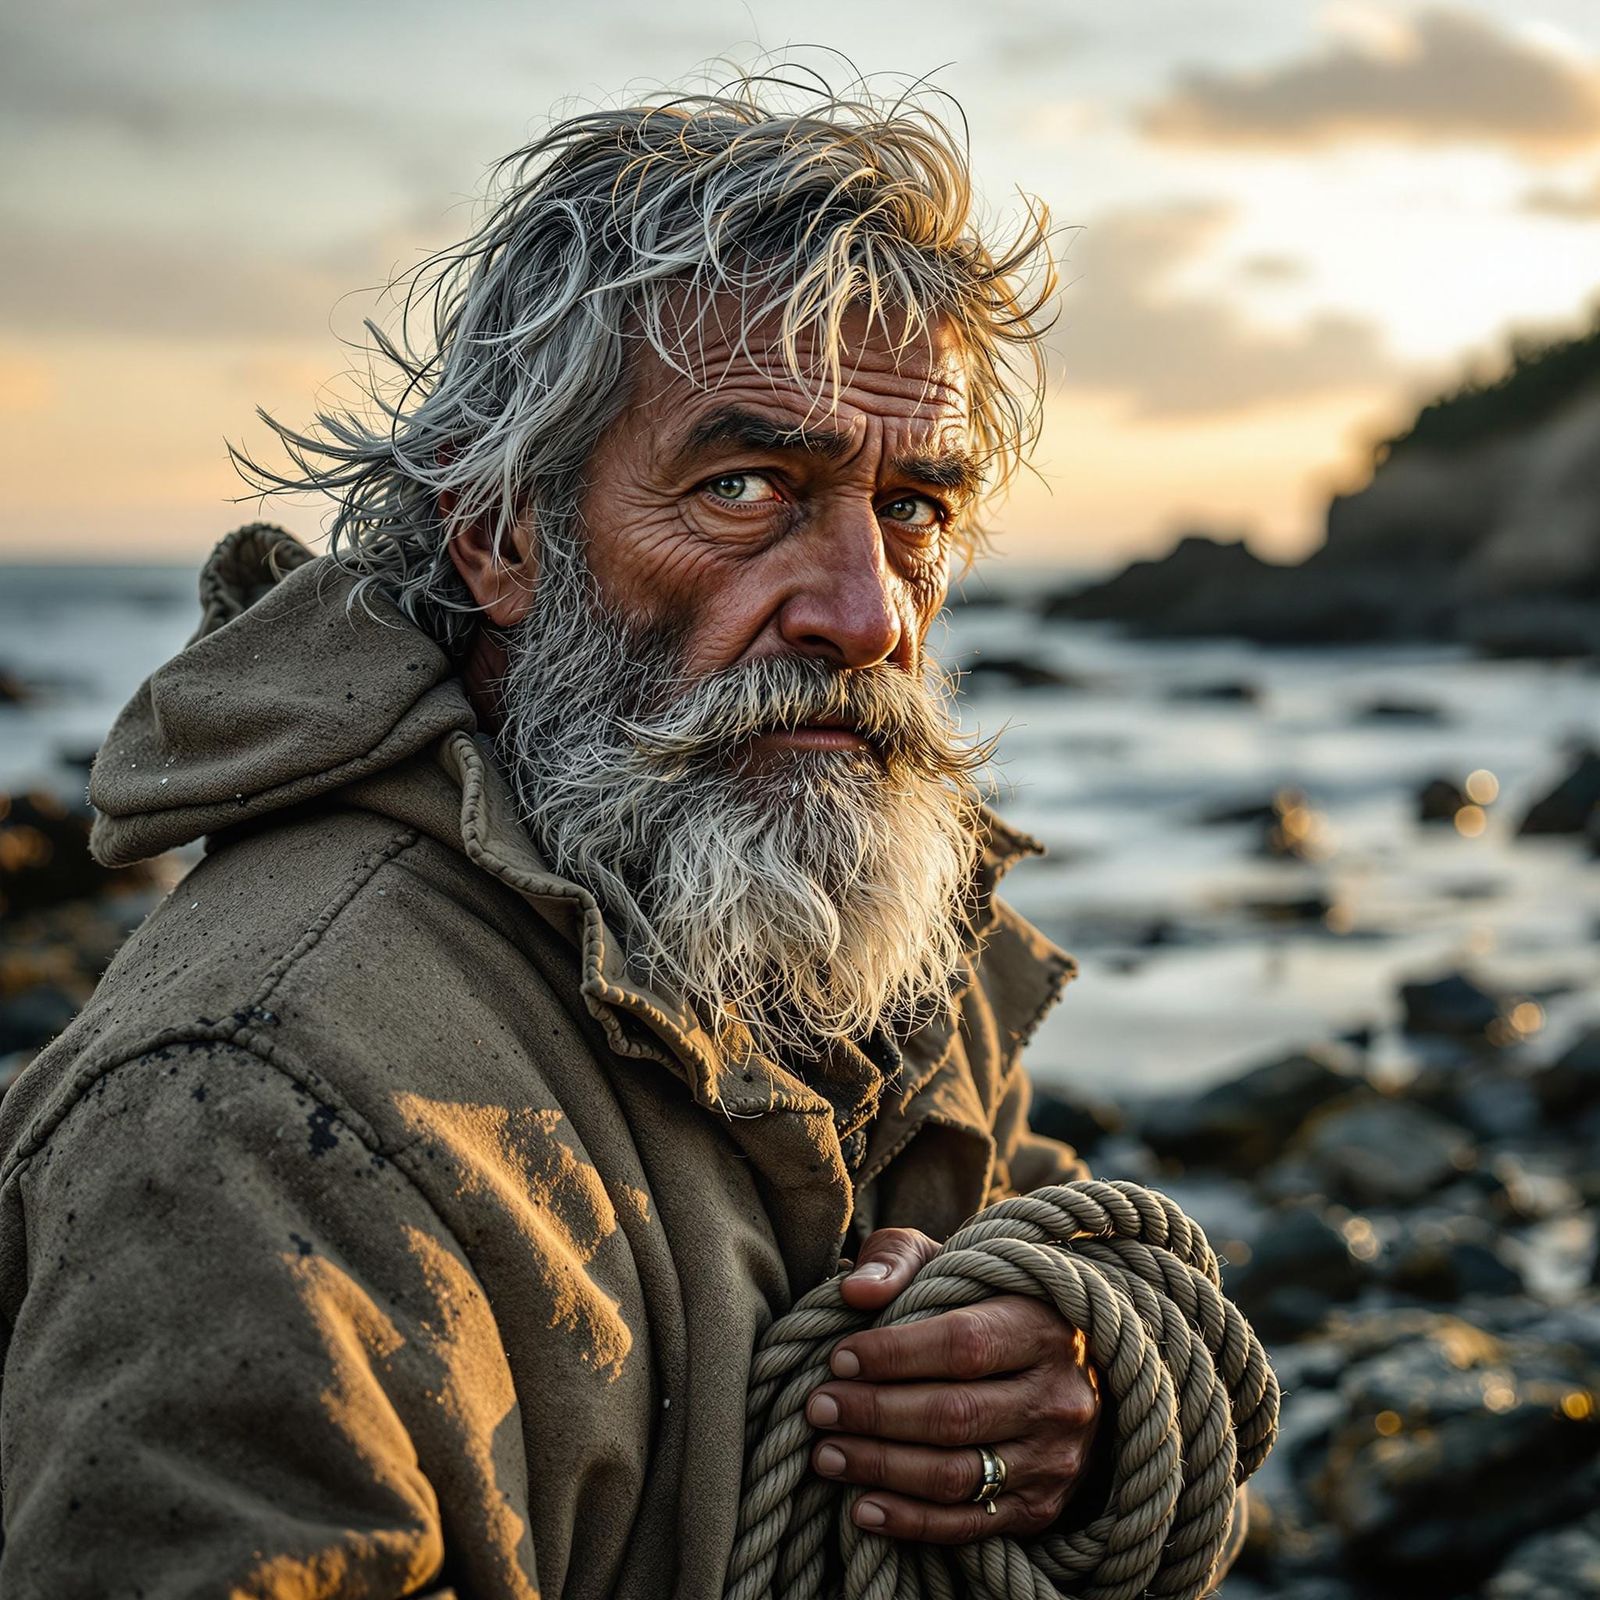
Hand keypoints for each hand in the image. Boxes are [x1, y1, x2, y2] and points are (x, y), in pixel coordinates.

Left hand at [807, 1226, 1102, 1543]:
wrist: (1053, 1365)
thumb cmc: (979, 1302)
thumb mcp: (944, 1261)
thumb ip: (897, 1261)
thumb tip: (855, 1291)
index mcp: (1040, 1325)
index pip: (963, 1346)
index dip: (894, 1355)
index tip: (839, 1359)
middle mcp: (1057, 1396)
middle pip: (955, 1415)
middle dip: (875, 1414)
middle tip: (819, 1409)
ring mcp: (1053, 1458)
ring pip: (957, 1475)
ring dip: (881, 1468)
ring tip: (826, 1455)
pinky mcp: (1041, 1507)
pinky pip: (968, 1523)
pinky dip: (910, 1520)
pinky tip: (862, 1506)